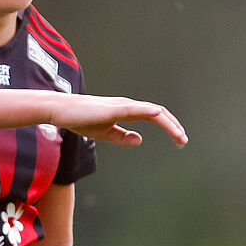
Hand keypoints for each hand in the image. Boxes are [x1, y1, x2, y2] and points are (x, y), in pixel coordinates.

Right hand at [50, 94, 187, 147]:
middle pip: (157, 113)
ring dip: (168, 123)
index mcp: (127, 111)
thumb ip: (122, 137)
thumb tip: (140, 140)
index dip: (169, 126)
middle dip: (174, 126)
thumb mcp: (105, 132)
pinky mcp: (113, 108)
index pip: (154, 115)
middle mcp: (127, 105)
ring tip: (179, 135)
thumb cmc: (80, 119)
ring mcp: (121, 105)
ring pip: (151, 111)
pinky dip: (149, 111)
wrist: (61, 110)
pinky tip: (158, 116)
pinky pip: (135, 109)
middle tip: (184, 140)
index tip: (179, 138)